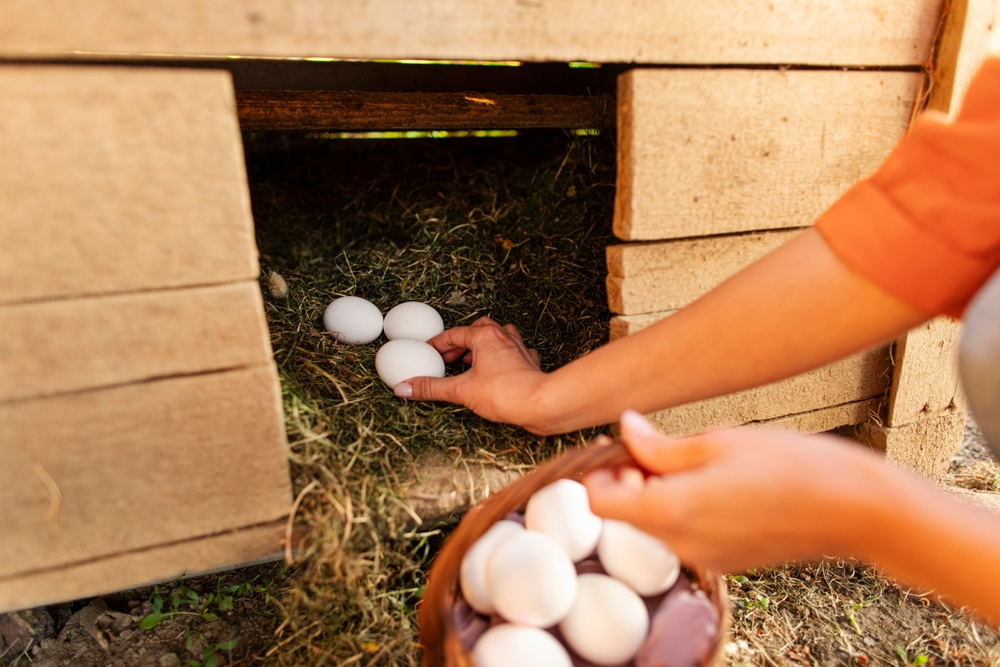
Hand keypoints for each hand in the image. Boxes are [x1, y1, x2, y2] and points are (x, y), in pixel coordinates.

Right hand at [395, 317, 551, 432]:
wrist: (541, 403)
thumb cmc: (505, 393)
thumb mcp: (461, 391)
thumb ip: (432, 388)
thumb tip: (405, 388)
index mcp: (485, 337)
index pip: (454, 334)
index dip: (438, 344)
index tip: (429, 352)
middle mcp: (503, 337)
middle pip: (479, 328)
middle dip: (462, 341)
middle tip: (451, 358)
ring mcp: (519, 349)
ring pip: (501, 336)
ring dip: (485, 345)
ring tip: (473, 360)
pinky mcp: (531, 364)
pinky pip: (518, 352)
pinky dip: (506, 357)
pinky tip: (502, 369)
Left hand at [584, 411, 888, 572]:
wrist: (856, 509)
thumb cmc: (793, 465)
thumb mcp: (718, 442)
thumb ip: (661, 445)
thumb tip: (626, 430)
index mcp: (671, 511)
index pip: (599, 502)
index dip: (599, 472)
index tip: (619, 449)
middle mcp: (681, 545)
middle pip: (625, 515)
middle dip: (629, 481)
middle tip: (655, 447)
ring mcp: (706, 559)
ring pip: (655, 525)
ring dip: (658, 495)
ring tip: (695, 462)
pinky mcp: (728, 562)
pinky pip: (687, 536)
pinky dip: (686, 511)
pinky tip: (719, 485)